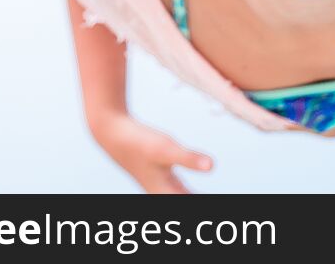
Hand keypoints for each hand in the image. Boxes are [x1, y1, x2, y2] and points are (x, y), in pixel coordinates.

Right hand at [92, 113, 212, 193]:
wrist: (110, 131)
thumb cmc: (137, 142)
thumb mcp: (165, 149)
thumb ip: (188, 158)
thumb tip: (212, 166)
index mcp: (165, 193)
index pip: (191, 203)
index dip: (203, 203)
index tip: (224, 202)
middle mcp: (162, 191)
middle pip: (185, 201)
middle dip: (197, 200)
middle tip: (217, 200)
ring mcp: (158, 181)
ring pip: (180, 196)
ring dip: (191, 198)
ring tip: (200, 197)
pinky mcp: (156, 170)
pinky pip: (177, 188)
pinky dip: (186, 191)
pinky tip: (187, 189)